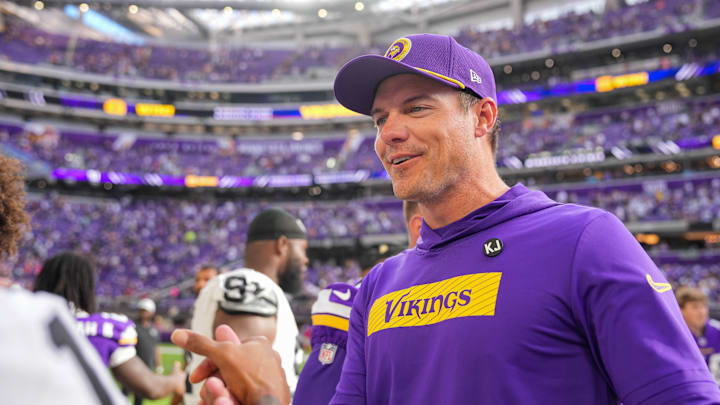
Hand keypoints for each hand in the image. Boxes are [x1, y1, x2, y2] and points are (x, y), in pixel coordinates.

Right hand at [171, 325, 289, 404]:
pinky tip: (222, 404)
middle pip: (228, 369)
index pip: (226, 350)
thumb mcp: (222, 355)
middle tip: (203, 393)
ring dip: (219, 393)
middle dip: (212, 383)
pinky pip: (242, 395)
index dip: (206, 365)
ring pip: (234, 385)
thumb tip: (177, 334)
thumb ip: (200, 343)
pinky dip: (229, 400)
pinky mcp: (267, 395)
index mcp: (259, 344)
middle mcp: (266, 359)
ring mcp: (268, 378)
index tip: (194, 378)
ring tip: (214, 401)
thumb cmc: (251, 378)